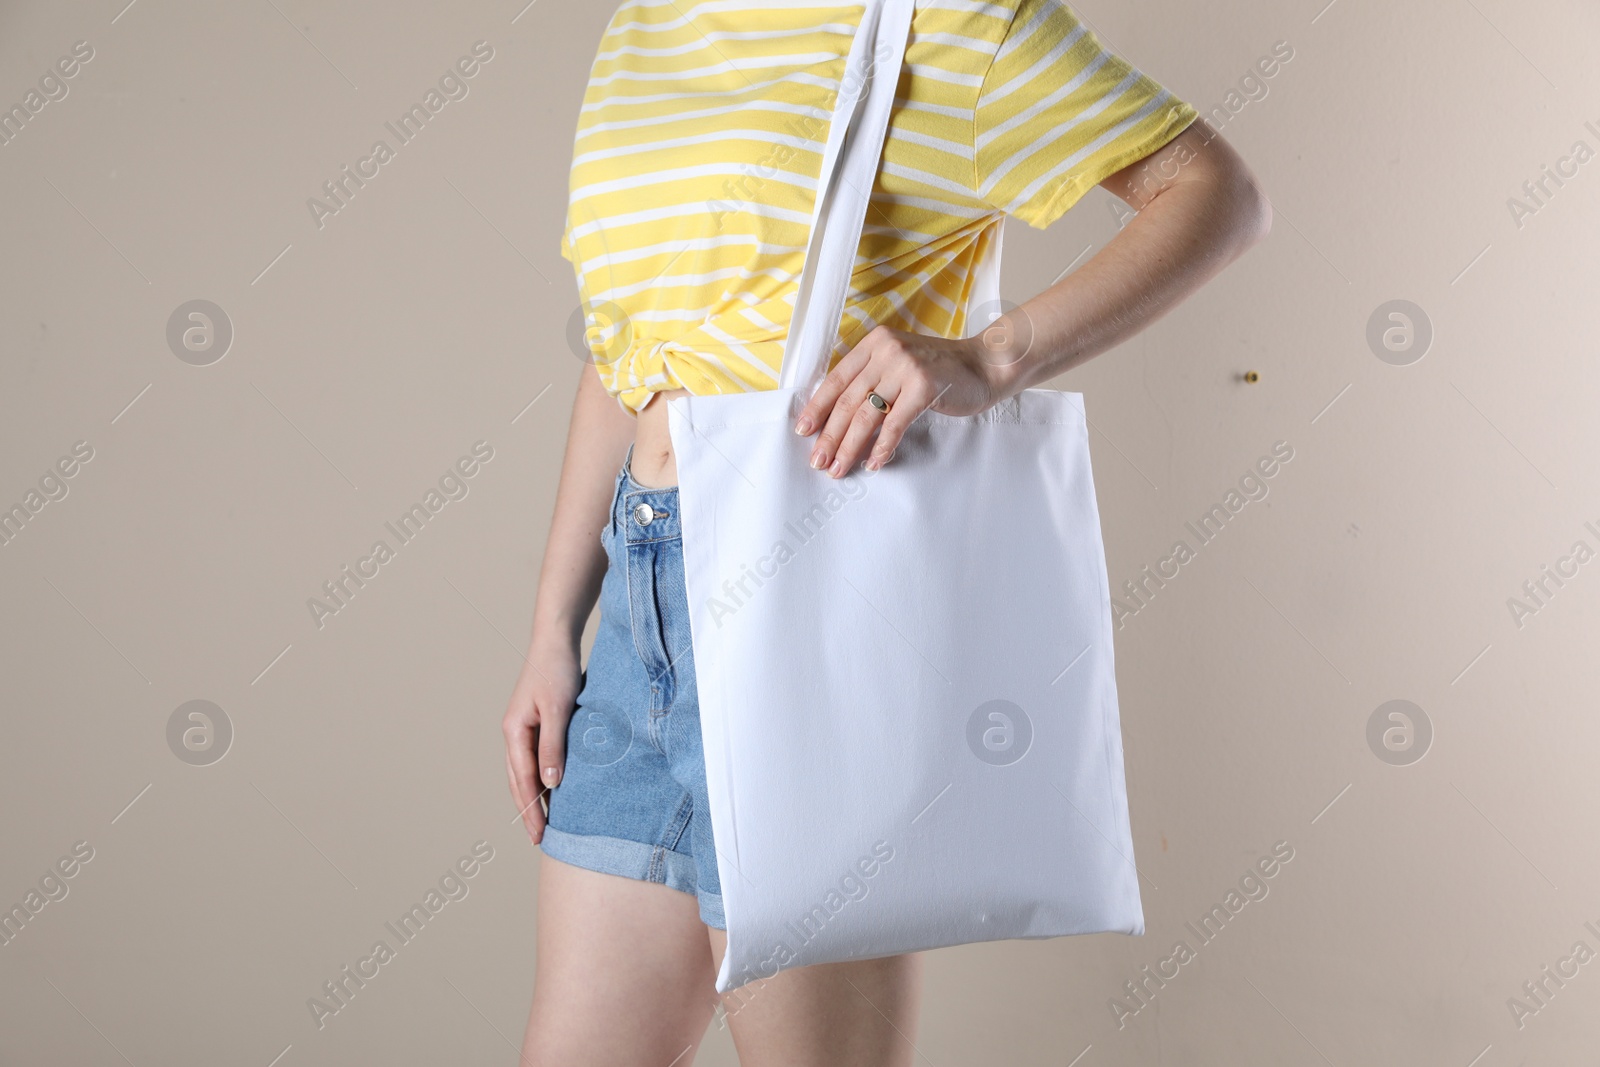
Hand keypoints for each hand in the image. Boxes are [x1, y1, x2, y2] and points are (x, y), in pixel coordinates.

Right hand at [502, 637, 582, 844]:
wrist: (555, 641)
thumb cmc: (557, 671)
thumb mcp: (559, 709)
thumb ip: (554, 746)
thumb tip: (551, 784)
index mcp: (514, 731)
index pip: (523, 780)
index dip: (532, 809)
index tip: (541, 835)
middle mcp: (513, 733)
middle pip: (518, 782)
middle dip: (528, 811)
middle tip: (540, 840)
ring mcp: (521, 728)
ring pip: (524, 773)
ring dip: (532, 798)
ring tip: (544, 823)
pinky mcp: (534, 723)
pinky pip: (533, 759)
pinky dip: (540, 778)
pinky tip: (552, 789)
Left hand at [792, 325, 1000, 477]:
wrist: (984, 365)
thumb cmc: (940, 371)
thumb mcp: (900, 364)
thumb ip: (873, 379)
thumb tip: (838, 417)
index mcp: (875, 343)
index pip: (837, 378)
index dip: (817, 407)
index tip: (803, 431)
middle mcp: (886, 350)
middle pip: (848, 400)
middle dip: (829, 435)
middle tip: (818, 461)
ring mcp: (905, 367)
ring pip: (866, 414)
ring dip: (849, 446)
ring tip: (839, 469)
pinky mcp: (924, 386)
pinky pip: (895, 423)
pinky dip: (882, 447)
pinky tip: (874, 463)